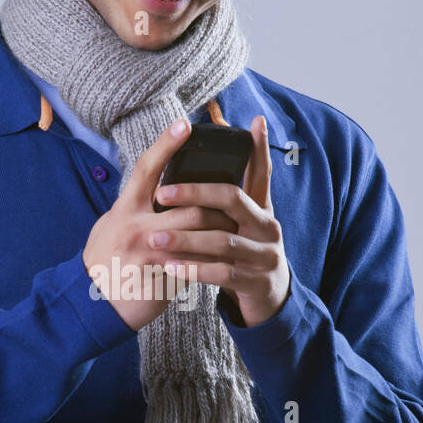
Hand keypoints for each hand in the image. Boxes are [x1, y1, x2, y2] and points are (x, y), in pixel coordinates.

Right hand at [82, 116, 239, 331]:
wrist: (91, 307)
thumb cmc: (104, 263)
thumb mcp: (112, 227)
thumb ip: (136, 209)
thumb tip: (161, 189)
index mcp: (124, 211)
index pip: (146, 169)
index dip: (165, 145)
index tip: (185, 124)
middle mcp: (135, 229)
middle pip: (188, 207)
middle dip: (215, 205)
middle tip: (235, 201)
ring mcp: (148, 256)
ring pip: (198, 237)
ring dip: (220, 233)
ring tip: (233, 230)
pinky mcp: (161, 280)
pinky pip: (195, 266)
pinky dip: (209, 262)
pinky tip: (220, 261)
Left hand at [149, 115, 290, 327]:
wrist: (269, 301)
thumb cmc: (245, 255)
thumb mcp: (242, 225)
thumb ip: (227, 200)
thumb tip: (203, 167)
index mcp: (262, 209)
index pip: (261, 172)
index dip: (260, 147)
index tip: (253, 121)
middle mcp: (268, 227)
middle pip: (233, 200)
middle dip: (196, 193)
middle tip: (161, 194)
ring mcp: (265, 256)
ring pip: (223, 241)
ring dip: (186, 238)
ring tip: (154, 237)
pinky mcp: (257, 283)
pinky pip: (222, 274)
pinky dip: (194, 270)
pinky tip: (170, 268)